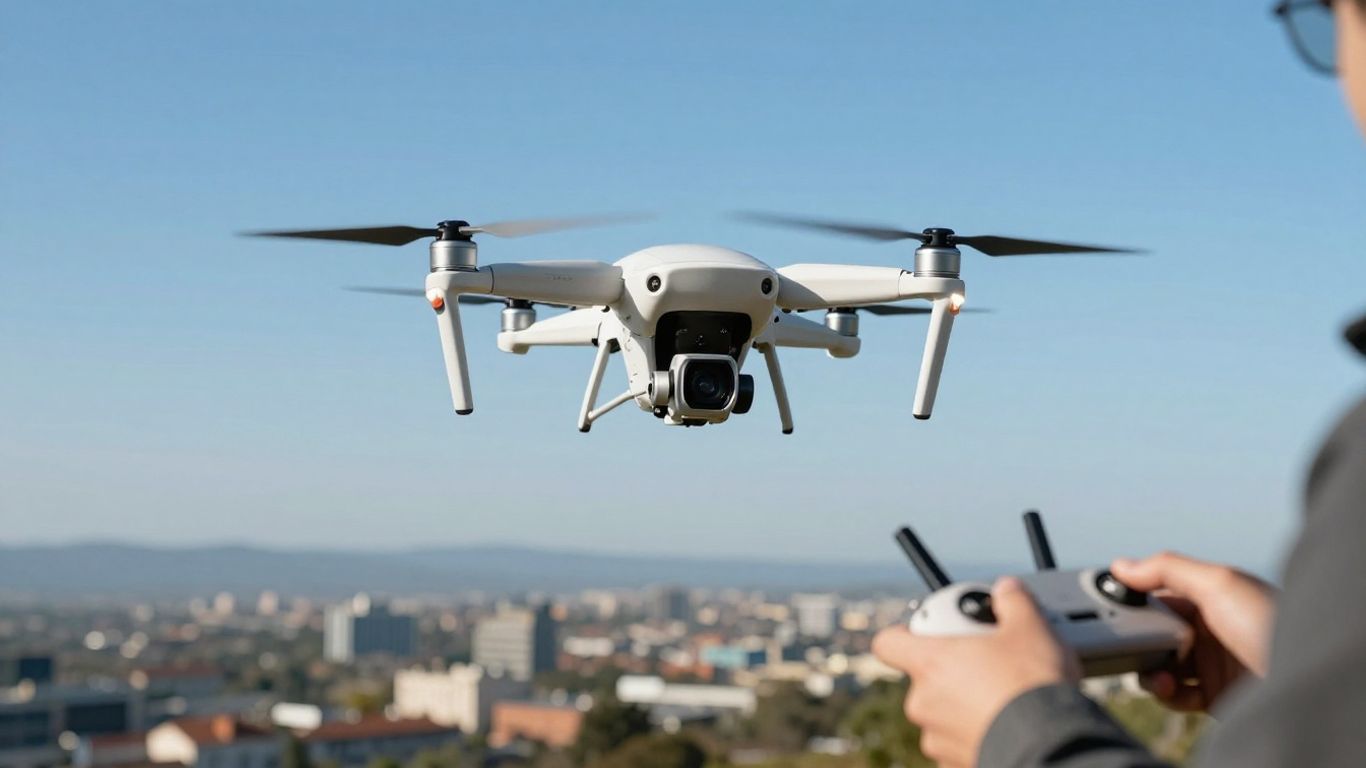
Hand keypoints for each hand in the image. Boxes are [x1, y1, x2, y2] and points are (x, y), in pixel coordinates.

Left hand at [873, 577, 1080, 767]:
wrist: (1051, 747)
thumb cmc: (1031, 686)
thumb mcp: (1030, 627)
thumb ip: (1013, 601)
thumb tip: (1008, 590)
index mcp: (930, 664)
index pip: (887, 642)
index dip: (902, 634)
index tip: (926, 633)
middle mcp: (924, 703)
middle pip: (924, 680)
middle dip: (951, 673)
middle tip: (984, 666)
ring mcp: (937, 738)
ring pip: (942, 714)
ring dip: (963, 707)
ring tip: (1000, 700)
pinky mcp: (955, 764)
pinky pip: (958, 744)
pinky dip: (976, 735)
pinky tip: (1003, 728)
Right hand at [1111, 552, 1276, 711]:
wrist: (1302, 685)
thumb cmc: (1273, 626)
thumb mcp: (1220, 583)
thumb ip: (1168, 569)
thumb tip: (1120, 565)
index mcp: (1212, 595)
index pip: (1159, 591)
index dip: (1131, 596)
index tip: (1103, 600)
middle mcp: (1211, 628)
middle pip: (1155, 629)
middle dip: (1136, 636)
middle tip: (1126, 642)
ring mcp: (1212, 663)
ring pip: (1161, 662)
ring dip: (1148, 667)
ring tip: (1153, 671)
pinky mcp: (1213, 696)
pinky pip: (1175, 694)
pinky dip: (1164, 692)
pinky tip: (1167, 687)